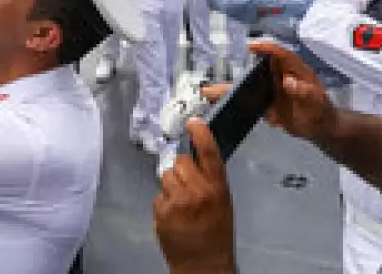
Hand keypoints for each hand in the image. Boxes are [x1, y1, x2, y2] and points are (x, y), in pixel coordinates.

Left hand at [153, 118, 235, 273]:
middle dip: (181, 170)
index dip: (200, 133)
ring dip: (170, 185)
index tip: (192, 122)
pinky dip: (163, 203)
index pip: (209, 152)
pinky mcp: (162, 212)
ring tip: (180, 203)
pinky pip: (158, 196)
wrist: (204, 265)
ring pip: (165, 176)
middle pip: (180, 161)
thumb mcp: (223, 202)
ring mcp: (178, 201)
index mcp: (218, 188)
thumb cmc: (217, 234)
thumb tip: (195, 158)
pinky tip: (173, 216)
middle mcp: (198, 191)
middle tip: (186, 185)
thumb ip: (210, 179)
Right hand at [204, 42, 338, 144]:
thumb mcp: (317, 102)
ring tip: (208, 92)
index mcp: (294, 70)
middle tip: (217, 73)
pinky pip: (250, 102)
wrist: (321, 129)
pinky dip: (236, 104)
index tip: (251, 47)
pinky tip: (219, 106)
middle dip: (238, 72)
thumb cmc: (322, 112)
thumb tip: (289, 82)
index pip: (280, 54)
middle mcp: (279, 77)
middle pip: (257, 70)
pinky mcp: (267, 105)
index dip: (266, 48)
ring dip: (231, 89)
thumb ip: (305, 92)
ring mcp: (272, 91)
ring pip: (249, 87)